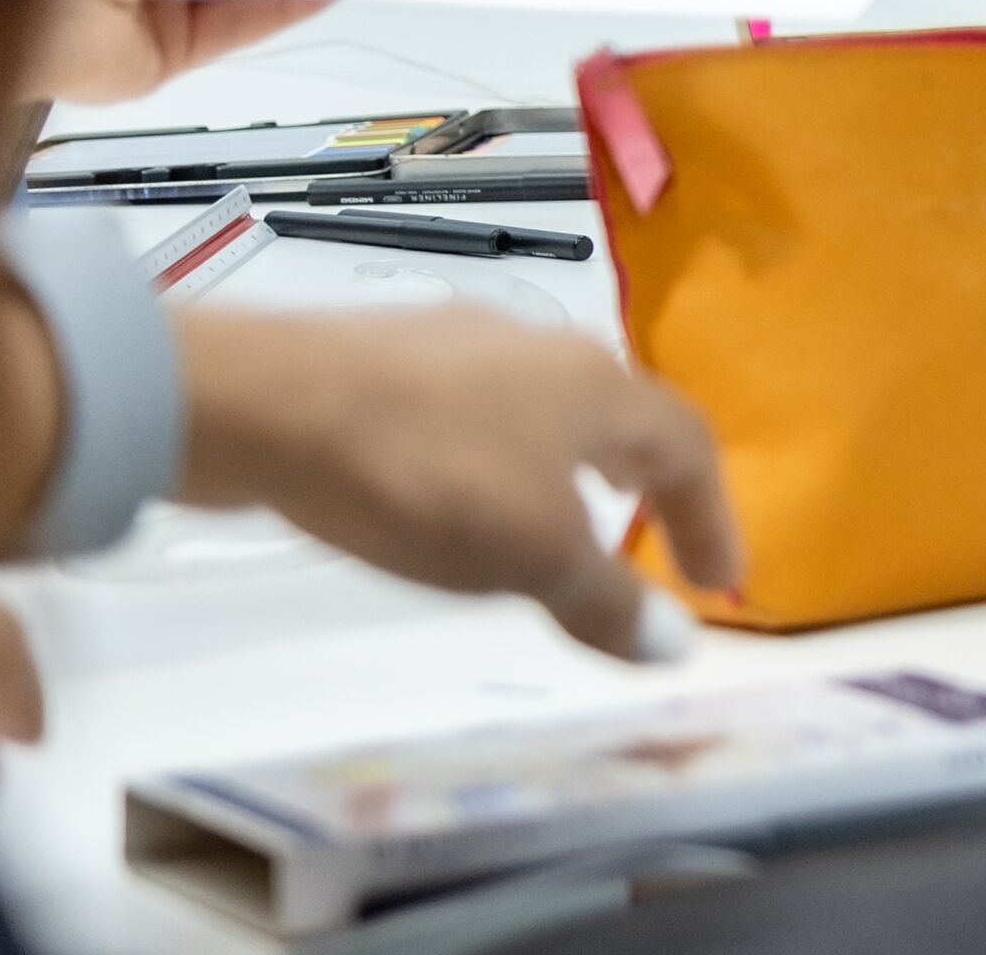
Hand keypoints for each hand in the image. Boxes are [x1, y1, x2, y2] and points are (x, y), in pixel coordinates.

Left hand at [175, 307, 744, 659]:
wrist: (264, 402)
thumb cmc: (425, 475)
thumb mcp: (529, 555)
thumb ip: (605, 598)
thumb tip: (678, 641)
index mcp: (599, 387)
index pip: (689, 447)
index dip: (713, 519)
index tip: (721, 586)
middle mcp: (545, 349)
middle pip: (623, 415)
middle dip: (648, 483)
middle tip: (656, 539)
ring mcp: (463, 345)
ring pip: (547, 408)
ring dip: (573, 470)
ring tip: (561, 522)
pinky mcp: (389, 360)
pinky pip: (478, 413)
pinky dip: (503, 460)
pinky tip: (458, 496)